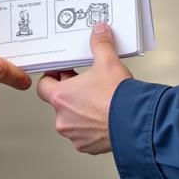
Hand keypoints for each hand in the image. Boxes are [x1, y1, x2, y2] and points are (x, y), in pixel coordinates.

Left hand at [36, 22, 131, 153]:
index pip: (43, 86)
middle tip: (85, 82)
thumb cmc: (117, 97)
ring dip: (79, 110)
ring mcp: (75, 135)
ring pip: (71, 119)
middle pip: (58, 101)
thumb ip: (100, 44)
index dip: (52, 77)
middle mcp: (63, 119)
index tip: (64, 72)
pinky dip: (90, 126)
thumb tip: (99, 31)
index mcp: (61, 97)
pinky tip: (104, 116)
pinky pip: (83, 134)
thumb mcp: (108, 61)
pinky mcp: (88, 147)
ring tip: (97, 100)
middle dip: (70, 92)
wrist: (136, 123)